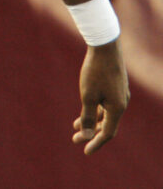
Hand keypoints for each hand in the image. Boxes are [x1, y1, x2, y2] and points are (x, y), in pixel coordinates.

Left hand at [71, 39, 128, 154]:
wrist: (105, 46)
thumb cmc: (95, 71)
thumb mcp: (87, 95)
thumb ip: (88, 116)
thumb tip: (87, 135)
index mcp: (117, 108)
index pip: (108, 133)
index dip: (96, 143)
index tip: (84, 151)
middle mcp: (121, 103)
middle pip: (107, 124)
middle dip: (91, 133)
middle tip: (75, 140)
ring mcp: (119, 94)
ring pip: (105, 114)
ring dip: (92, 121)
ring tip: (75, 127)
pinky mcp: (115, 86)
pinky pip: (105, 104)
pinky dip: (95, 110)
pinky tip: (85, 108)